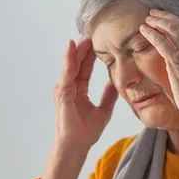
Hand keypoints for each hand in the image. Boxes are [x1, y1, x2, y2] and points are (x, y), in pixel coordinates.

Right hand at [52, 36, 118, 153]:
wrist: (77, 147)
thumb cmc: (86, 132)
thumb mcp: (104, 110)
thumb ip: (109, 96)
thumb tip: (116, 84)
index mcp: (78, 90)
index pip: (85, 68)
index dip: (91, 54)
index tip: (98, 40)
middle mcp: (69, 87)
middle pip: (77, 63)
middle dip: (84, 48)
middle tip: (91, 31)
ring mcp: (64, 90)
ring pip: (70, 65)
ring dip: (76, 50)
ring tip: (82, 36)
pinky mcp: (62, 94)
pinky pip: (66, 74)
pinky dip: (68, 61)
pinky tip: (71, 49)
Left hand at [139, 9, 178, 113]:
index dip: (175, 22)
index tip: (166, 19)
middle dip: (165, 17)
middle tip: (154, 13)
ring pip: (171, 28)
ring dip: (157, 21)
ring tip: (147, 18)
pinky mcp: (176, 59)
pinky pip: (161, 41)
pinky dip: (151, 33)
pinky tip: (143, 29)